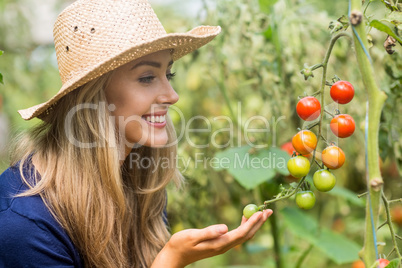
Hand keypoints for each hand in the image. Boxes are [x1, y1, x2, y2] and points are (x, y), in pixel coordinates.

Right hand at [151, 209, 272, 267]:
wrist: (175, 255)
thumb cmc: (181, 244)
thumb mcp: (192, 236)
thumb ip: (208, 232)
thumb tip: (225, 227)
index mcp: (219, 244)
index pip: (241, 233)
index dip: (253, 223)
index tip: (261, 213)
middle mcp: (223, 246)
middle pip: (246, 235)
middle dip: (259, 223)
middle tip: (268, 211)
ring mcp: (222, 246)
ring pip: (243, 236)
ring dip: (253, 225)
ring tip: (261, 213)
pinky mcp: (219, 244)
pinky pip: (237, 235)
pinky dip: (244, 226)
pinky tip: (245, 219)